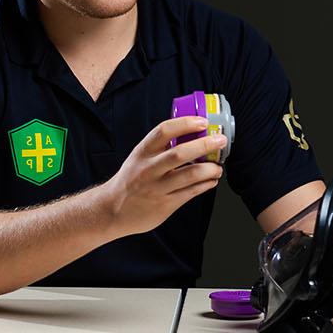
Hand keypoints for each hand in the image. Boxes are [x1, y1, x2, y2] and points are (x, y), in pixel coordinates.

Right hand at [95, 116, 225, 235]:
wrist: (112, 210)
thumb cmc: (131, 180)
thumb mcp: (139, 158)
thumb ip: (160, 148)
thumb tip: (191, 134)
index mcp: (142, 152)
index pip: (164, 131)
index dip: (185, 123)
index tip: (202, 121)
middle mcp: (149, 169)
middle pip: (180, 153)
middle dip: (205, 145)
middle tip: (220, 140)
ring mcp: (157, 188)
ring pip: (191, 175)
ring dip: (210, 169)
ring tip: (217, 167)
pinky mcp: (165, 205)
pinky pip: (191, 192)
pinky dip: (206, 184)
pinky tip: (211, 180)